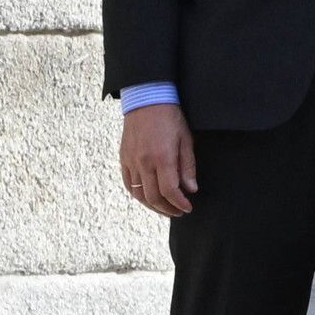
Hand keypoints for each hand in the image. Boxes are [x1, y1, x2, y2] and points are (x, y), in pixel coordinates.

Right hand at [119, 102, 197, 218]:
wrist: (146, 101)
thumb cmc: (170, 118)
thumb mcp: (186, 140)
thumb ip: (187, 166)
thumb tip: (191, 189)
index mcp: (162, 157)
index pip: (169, 190)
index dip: (179, 203)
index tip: (188, 208)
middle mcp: (143, 162)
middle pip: (153, 196)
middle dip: (167, 209)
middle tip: (179, 212)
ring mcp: (131, 162)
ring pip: (138, 194)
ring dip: (152, 206)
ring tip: (165, 209)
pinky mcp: (124, 159)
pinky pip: (128, 184)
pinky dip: (138, 195)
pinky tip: (148, 198)